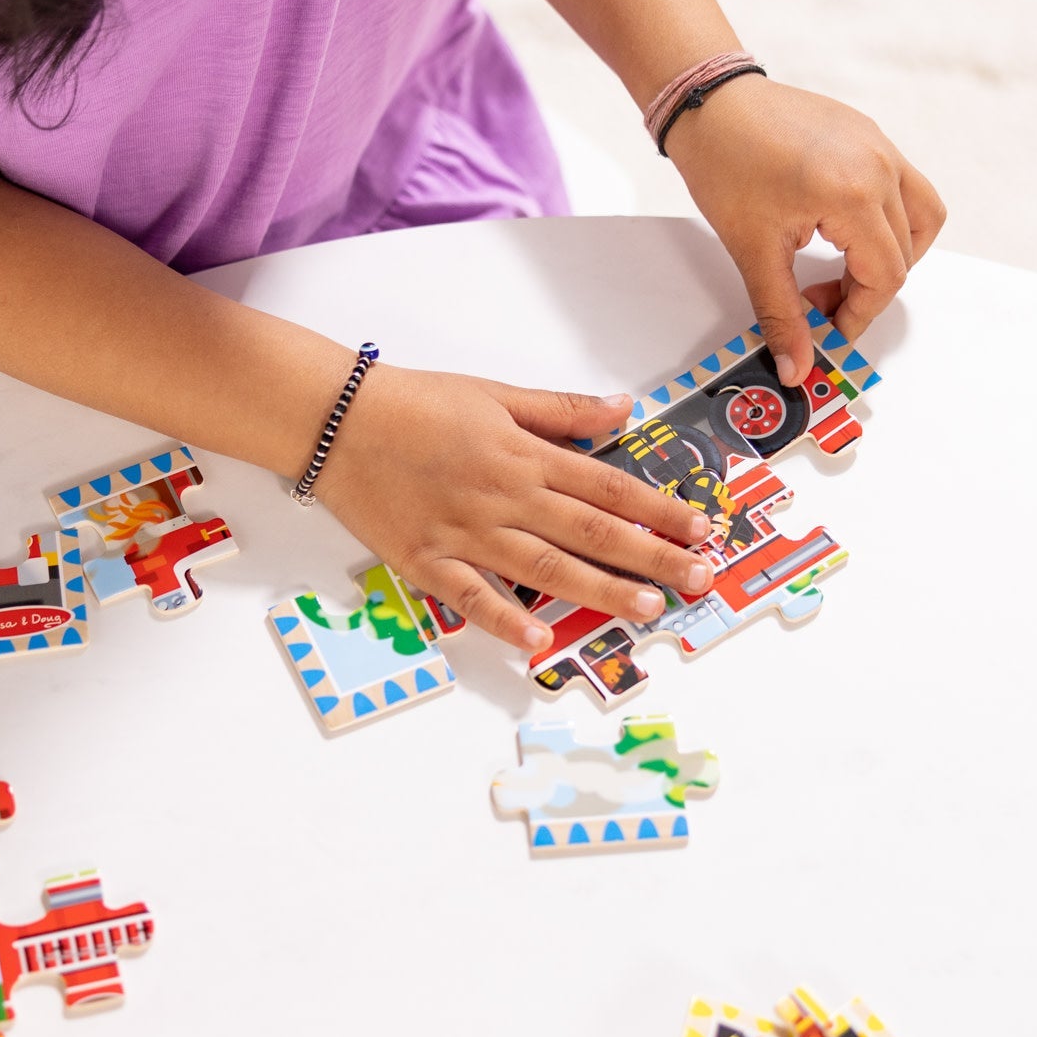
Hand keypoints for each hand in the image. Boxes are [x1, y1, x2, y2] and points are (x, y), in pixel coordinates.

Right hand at [313, 365, 715, 650]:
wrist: (334, 418)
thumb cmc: (413, 403)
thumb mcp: (494, 393)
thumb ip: (561, 410)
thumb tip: (622, 407)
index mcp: (523, 455)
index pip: (608, 487)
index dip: (660, 509)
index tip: (702, 527)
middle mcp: (504, 497)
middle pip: (592, 533)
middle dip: (652, 556)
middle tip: (698, 577)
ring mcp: (466, 534)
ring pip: (545, 569)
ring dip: (600, 590)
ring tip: (646, 607)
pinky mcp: (426, 562)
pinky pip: (472, 598)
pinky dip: (505, 622)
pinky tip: (539, 642)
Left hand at [667, 74, 945, 382]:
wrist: (709, 103)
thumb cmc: (724, 163)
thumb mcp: (752, 251)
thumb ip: (781, 314)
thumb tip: (796, 366)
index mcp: (854, 193)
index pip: (886, 276)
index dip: (858, 315)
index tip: (827, 330)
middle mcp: (879, 165)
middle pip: (904, 254)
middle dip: (865, 290)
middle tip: (817, 301)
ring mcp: (880, 145)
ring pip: (920, 218)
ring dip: (891, 254)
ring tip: (842, 268)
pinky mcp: (870, 135)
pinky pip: (903, 187)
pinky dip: (884, 220)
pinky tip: (839, 231)